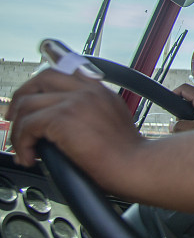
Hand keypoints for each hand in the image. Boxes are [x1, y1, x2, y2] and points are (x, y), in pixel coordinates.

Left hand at [6, 69, 143, 189]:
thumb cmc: (127, 154)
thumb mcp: (114, 121)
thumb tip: (64, 124)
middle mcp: (88, 90)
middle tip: (15, 119)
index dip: (42, 86)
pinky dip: (21, 144)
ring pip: (28, 104)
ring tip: (24, 149)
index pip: (64, 72)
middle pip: (41, 78)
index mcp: (100, 90)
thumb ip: (92, 112)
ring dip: (19, 130)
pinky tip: (29, 157)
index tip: (32, 102)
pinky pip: (27, 126)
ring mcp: (75, 101)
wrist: (135, 164)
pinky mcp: (63, 118)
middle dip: (21, 98)